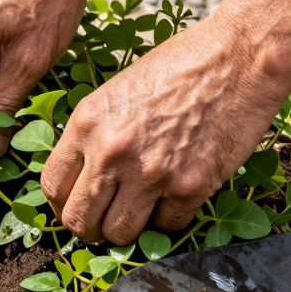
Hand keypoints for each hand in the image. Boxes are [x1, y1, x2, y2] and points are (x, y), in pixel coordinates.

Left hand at [41, 13, 288, 242]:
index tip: (76, 204)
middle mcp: (111, 153)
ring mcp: (150, 174)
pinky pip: (168, 226)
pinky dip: (170, 218)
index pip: (52, 186)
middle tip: (103, 221)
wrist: (238, 57)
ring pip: (119, 234)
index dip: (62, 203)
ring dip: (127, 229)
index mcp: (87, 124)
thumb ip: (95, 132)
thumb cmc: (180, 64)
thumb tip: (83, 173)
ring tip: (140, 211)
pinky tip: (176, 195)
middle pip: (78, 221)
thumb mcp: (117, 90)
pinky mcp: (190, 187)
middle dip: (89, 228)